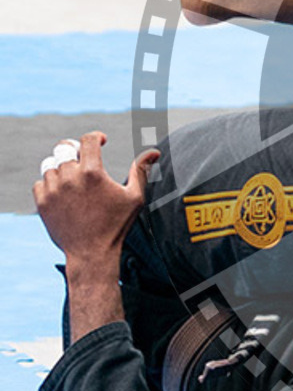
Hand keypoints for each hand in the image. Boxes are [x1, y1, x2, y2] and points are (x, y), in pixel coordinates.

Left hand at [33, 132, 159, 267]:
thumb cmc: (116, 225)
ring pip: (50, 164)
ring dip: (62, 166)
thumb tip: (154, 152)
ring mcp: (53, 190)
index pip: (88, 140)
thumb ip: (141, 171)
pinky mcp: (42, 203)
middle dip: (75, 148)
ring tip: (73, 176)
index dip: (96, 137)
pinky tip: (63, 191)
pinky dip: (50, 183)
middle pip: (64, 148)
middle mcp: (70, 178)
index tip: (102, 141)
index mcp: (93, 173)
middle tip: (83, 156)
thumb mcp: (134, 197)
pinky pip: (40, 182)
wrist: (91, 253)